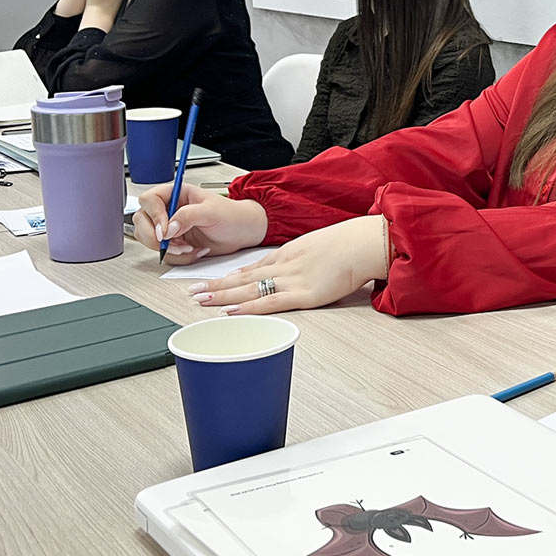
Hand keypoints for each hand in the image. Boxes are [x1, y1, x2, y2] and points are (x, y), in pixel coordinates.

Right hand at [134, 182, 267, 264]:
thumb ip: (188, 216)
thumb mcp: (211, 211)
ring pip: (149, 240)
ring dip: (168, 249)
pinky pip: (164, 253)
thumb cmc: (232, 215)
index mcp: (176, 194)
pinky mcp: (175, 243)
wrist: (243, 232)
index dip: (154, 215)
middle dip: (156, 237)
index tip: (166, 230)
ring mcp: (170, 228)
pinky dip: (178, 257)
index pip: (149, 199)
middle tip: (175, 244)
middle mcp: (169, 210)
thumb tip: (168, 227)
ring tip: (190, 248)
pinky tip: (195, 251)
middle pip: (142, 221)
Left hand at [189, 216, 390, 314]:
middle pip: (242, 277)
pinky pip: (269, 303)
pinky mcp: (303, 295)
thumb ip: (305, 258)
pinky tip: (232, 312)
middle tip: (192, 291)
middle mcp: (283, 266)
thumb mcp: (319, 245)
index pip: (252, 267)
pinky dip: (249, 308)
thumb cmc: (348, 244)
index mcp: (288, 254)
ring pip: (248, 289)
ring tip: (201, 300)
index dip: (230, 275)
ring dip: (222, 295)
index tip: (213, 281)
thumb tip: (301, 266)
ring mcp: (291, 280)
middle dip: (215, 285)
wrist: (363, 243)